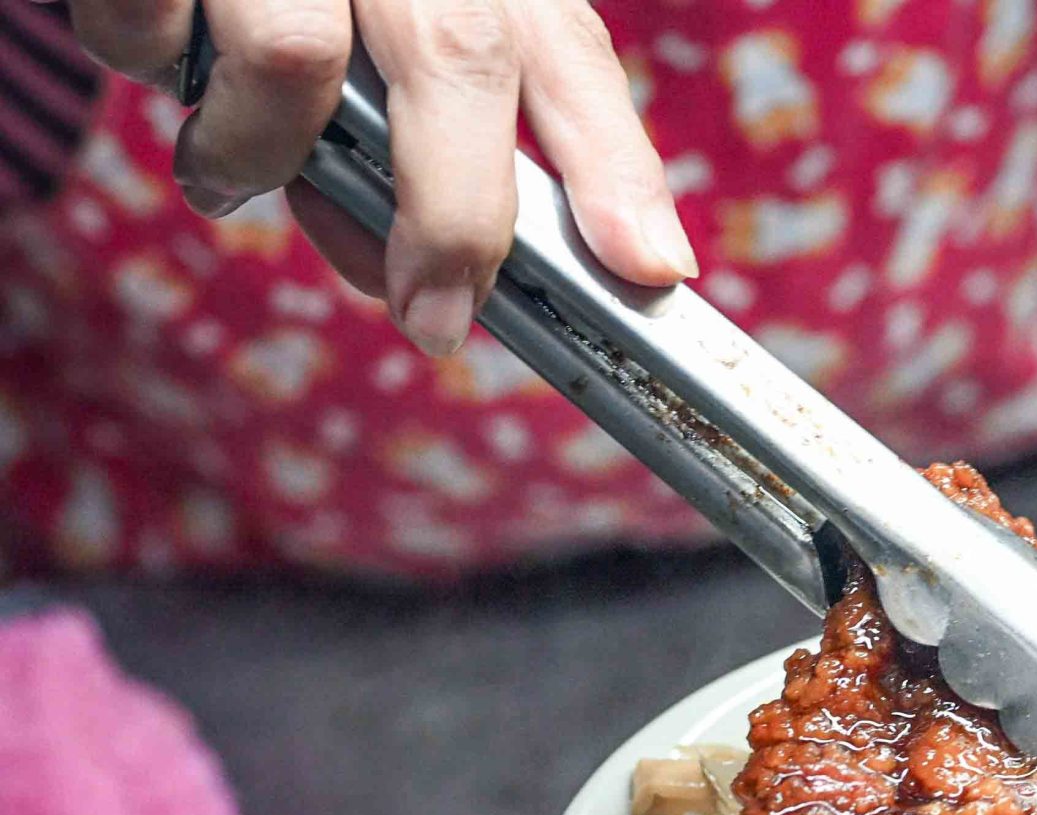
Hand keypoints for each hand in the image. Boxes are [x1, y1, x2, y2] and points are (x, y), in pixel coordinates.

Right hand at [55, 0, 693, 352]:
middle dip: (453, 216)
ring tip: (224, 156)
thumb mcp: (382, 36)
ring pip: (291, 58)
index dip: (618, 166)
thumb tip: (430, 302)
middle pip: (460, 60)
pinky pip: (148, 32)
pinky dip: (146, 60)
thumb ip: (423, 151)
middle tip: (432, 322)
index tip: (652, 271)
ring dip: (253, 147)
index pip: (566, 51)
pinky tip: (157, 46)